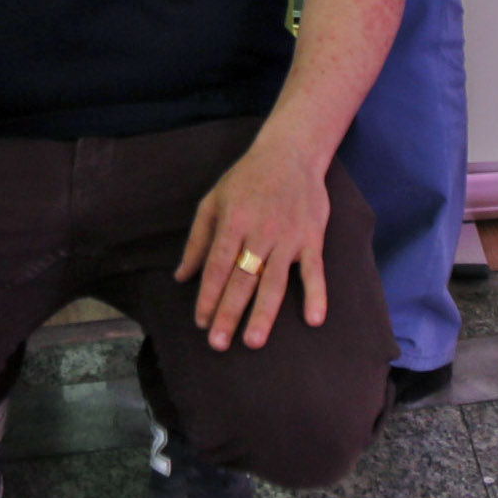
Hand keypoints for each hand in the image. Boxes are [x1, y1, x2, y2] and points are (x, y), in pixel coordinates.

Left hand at [175, 129, 330, 352]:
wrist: (291, 153)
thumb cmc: (246, 179)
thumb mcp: (213, 201)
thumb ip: (198, 240)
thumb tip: (181, 277)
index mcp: (233, 220)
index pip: (218, 265)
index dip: (208, 295)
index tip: (201, 322)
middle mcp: (260, 231)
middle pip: (242, 279)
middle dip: (229, 313)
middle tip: (218, 344)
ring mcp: (288, 236)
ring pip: (274, 280)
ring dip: (264, 312)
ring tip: (253, 341)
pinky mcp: (312, 238)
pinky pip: (314, 270)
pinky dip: (316, 294)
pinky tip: (314, 319)